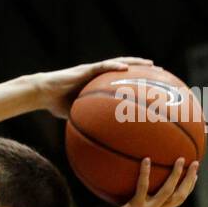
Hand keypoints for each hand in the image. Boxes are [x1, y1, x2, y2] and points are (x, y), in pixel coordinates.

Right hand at [34, 57, 153, 118]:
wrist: (42, 92)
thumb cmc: (56, 104)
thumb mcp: (77, 117)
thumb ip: (89, 124)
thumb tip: (97, 143)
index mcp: (101, 85)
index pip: (125, 82)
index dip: (141, 84)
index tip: (157, 88)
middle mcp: (101, 75)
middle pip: (128, 70)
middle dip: (145, 71)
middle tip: (164, 73)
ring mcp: (94, 70)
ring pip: (119, 63)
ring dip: (136, 63)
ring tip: (151, 65)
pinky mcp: (85, 69)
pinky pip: (103, 66)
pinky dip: (115, 66)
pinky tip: (125, 68)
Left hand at [91, 157, 198, 206]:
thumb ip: (136, 205)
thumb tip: (132, 191)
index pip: (177, 201)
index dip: (188, 189)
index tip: (195, 176)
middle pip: (179, 197)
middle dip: (189, 180)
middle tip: (196, 163)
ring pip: (167, 192)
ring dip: (176, 176)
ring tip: (181, 159)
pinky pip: (142, 188)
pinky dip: (145, 174)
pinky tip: (146, 160)